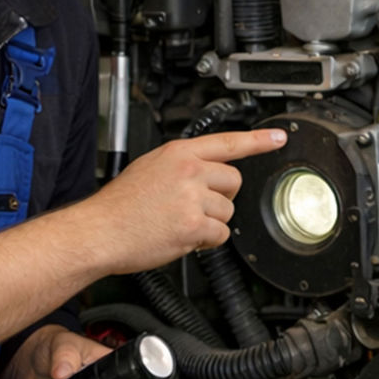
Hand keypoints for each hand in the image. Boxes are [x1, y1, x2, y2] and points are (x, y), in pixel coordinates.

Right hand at [87, 128, 284, 273]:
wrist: (99, 230)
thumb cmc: (118, 206)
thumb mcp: (148, 168)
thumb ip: (180, 166)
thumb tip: (205, 173)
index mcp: (177, 153)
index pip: (227, 142)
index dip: (258, 140)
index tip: (279, 137)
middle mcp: (188, 171)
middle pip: (234, 182)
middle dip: (221, 198)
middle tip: (194, 206)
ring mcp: (192, 198)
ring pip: (227, 212)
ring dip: (210, 223)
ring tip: (178, 222)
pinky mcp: (194, 225)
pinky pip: (220, 235)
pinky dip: (205, 241)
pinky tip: (181, 236)